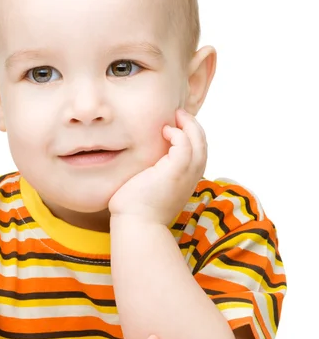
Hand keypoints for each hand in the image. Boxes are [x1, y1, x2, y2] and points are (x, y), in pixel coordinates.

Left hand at [108, 108, 207, 224]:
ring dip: (189, 125)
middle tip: (179, 114)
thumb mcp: (150, 188)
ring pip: (198, 140)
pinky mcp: (176, 170)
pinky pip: (184, 143)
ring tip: (176, 115)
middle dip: (193, 126)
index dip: (191, 137)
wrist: (136, 224)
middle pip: (203, 143)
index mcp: (187, 180)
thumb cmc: (137, 210)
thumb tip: (142, 167)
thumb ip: (154, 174)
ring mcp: (187, 174)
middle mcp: (192, 177)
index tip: (176, 127)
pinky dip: (178, 133)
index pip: (198, 153)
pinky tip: (164, 130)